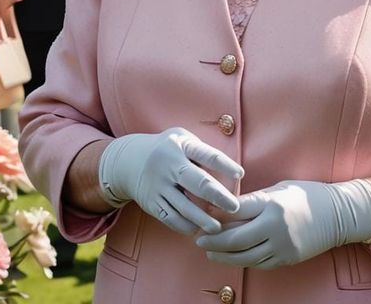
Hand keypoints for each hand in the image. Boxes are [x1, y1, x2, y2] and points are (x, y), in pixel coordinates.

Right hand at [97, 128, 243, 237]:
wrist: (129, 161)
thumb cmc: (168, 148)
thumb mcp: (183, 139)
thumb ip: (202, 152)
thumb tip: (228, 170)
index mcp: (182, 146)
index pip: (208, 155)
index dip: (225, 165)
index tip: (241, 174)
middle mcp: (170, 166)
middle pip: (197, 183)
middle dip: (218, 196)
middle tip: (234, 207)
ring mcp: (159, 186)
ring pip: (183, 206)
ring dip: (202, 218)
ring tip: (217, 227)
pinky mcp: (151, 203)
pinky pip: (169, 218)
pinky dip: (183, 226)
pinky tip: (196, 230)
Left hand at [195, 178, 370, 268]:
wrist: (338, 214)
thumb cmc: (308, 195)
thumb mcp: (282, 188)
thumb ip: (256, 199)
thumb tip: (228, 206)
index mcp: (273, 204)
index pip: (237, 210)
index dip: (217, 214)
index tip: (203, 215)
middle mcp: (275, 227)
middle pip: (235, 239)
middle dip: (213, 240)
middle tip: (198, 239)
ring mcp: (280, 246)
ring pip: (243, 257)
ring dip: (222, 255)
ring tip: (209, 251)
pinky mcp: (285, 259)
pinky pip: (257, 263)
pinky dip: (241, 261)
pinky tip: (231, 257)